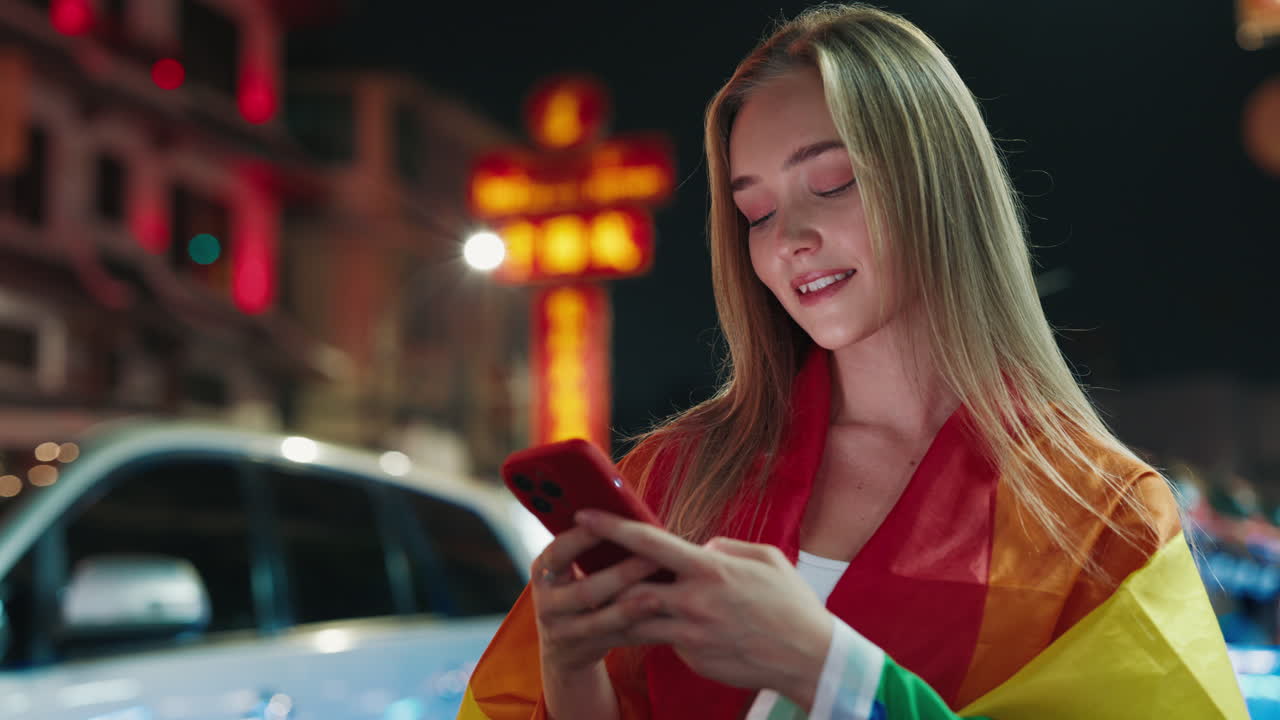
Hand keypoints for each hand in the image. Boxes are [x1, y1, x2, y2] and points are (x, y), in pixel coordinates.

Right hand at [529, 523, 664, 718]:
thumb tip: (628, 508)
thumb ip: (591, 545)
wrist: (565, 649)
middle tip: (653, 558)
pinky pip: (615, 640)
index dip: (584, 537)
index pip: (561, 551)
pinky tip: (661, 620)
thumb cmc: (581, 588)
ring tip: (661, 595)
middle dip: (621, 574)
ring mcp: (563, 631)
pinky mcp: (583, 652)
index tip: (611, 521)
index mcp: (544, 570)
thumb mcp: (572, 568)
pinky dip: (639, 628)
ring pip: (601, 620)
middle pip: (586, 590)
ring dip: (632, 606)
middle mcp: (547, 602)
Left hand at [575, 510, 833, 710]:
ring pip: (637, 618)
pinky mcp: (691, 657)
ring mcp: (690, 634)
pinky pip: (662, 640)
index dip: (612, 526)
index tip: (585, 514)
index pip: (649, 542)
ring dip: (622, 607)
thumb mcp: (766, 558)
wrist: (808, 657)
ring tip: (608, 597)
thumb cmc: (790, 604)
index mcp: (710, 569)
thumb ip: (725, 548)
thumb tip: (698, 547)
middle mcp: (694, 601)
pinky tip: (659, 622)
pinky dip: (656, 629)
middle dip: (604, 576)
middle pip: (630, 586)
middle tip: (586, 565)